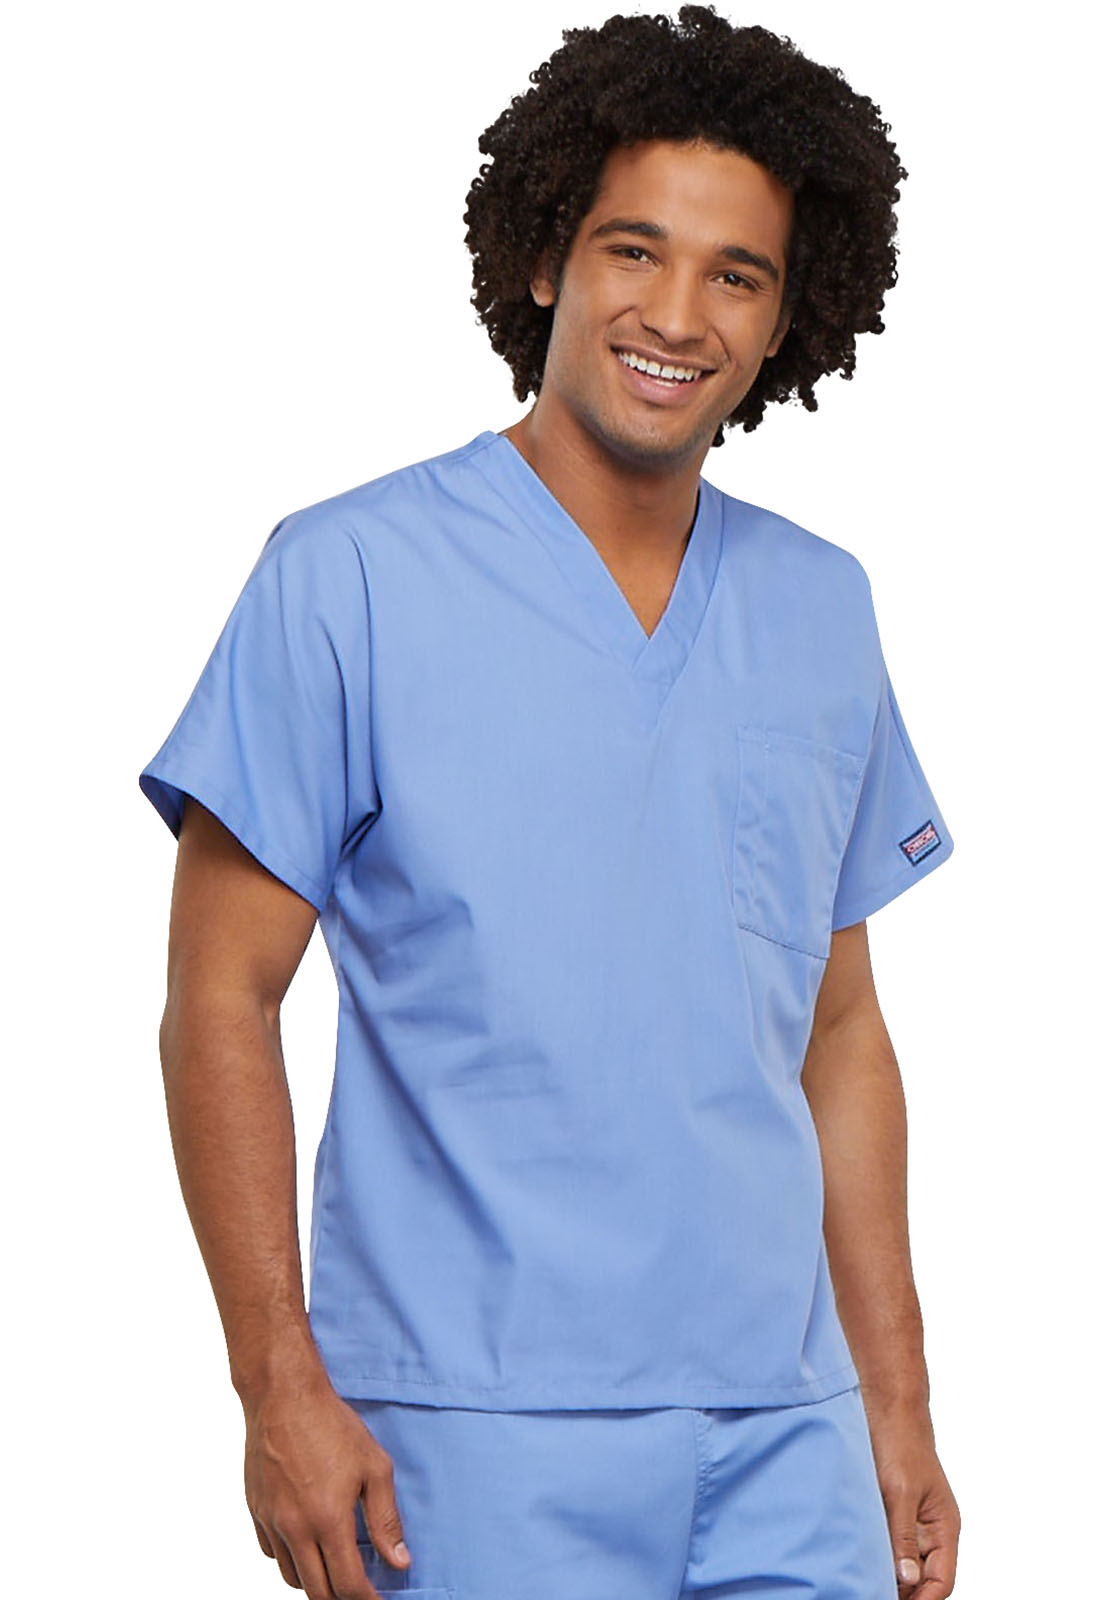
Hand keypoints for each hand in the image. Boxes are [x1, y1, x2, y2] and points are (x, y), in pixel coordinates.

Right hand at [242, 1374, 412, 1599]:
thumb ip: (386, 1519)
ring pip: (291, 1578)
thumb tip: (399, 1561)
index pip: (348, 1585)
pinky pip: (271, 1553)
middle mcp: (295, 1528)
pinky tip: (306, 1543)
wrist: (283, 1396)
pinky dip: (290, 1559)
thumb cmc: (331, 1425)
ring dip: (314, 1581)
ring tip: (334, 1567)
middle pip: (317, 1592)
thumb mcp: (374, 1467)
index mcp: (328, 1519)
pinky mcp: (256, 1511)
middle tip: (358, 1588)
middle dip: (341, 1598)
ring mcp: (271, 1521)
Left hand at [863, 1396, 960, 1598]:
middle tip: (871, 1591)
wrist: (887, 1410)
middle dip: (904, 1592)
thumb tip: (907, 1579)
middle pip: (924, 1580)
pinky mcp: (893, 1515)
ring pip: (905, 1567)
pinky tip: (859, 1563)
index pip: (942, 1581)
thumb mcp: (901, 1492)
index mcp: (945, 1528)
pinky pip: (890, 1547)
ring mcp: (912, 1524)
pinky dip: (877, 1559)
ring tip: (863, 1582)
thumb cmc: (901, 1444)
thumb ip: (904, 1536)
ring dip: (888, 1577)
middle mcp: (932, 1532)